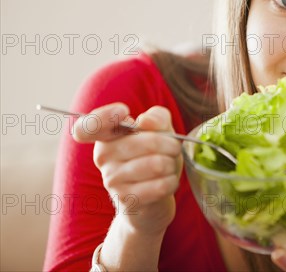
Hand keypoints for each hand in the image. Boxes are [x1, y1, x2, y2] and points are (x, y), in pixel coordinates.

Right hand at [72, 103, 182, 234]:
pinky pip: (160, 185)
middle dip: (171, 144)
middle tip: (174, 148)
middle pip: (147, 142)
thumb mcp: (161, 131)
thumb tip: (145, 121)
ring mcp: (112, 180)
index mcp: (106, 136)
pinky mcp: (126, 199)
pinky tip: (168, 181)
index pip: (86, 126)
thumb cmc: (155, 158)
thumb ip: (157, 117)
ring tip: (169, 166)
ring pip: (157, 164)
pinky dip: (172, 181)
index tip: (125, 112)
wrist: (153, 199)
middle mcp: (103, 157)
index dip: (103, 116)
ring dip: (172, 164)